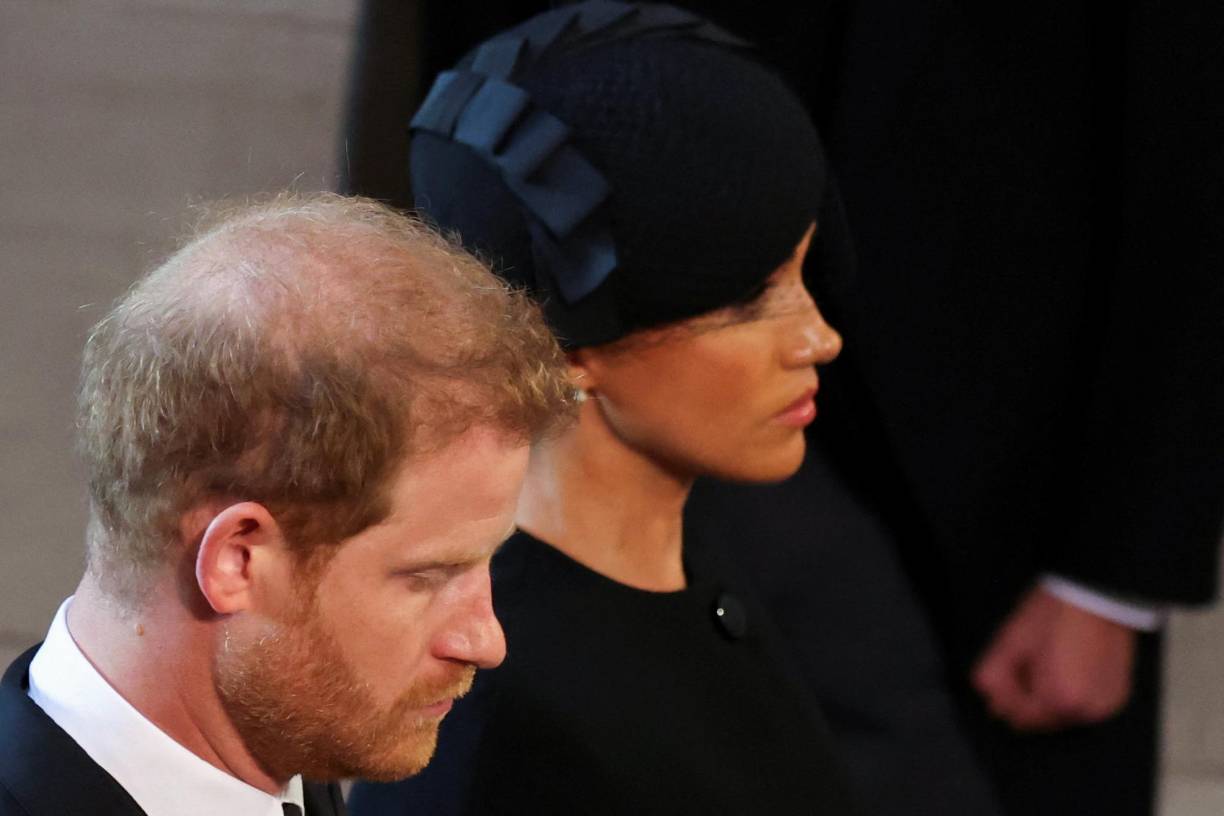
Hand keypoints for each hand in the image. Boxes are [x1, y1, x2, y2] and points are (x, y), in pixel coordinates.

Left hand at [971, 586, 1136, 731]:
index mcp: (1059, 699)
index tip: (1007, 673)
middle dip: (1028, 697)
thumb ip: (995, 679)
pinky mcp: (1117, 696)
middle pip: (1042, 719)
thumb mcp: (1011, 642)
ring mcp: (1105, 705)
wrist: (1096, 594)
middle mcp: (1087, 710)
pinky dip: (1072, 694)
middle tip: (1026, 664)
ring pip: (1063, 715)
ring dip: (1049, 698)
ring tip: (1048, 662)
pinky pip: (1085, 706)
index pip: (1020, 717)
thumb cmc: (1054, 613)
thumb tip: (992, 705)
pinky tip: (1067, 667)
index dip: (1007, 695)